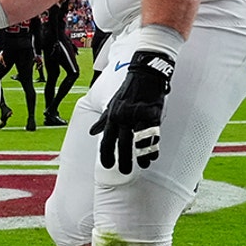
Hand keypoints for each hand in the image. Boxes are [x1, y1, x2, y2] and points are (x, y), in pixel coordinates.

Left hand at [89, 50, 174, 173]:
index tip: (107, 166)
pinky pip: (152, 133)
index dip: (106, 153)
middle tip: (124, 172)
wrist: (145, 74)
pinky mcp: (152, 113)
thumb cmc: (129, 90)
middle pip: (122, 142)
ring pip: (138, 139)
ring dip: (141, 155)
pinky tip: (153, 154)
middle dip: (123, 159)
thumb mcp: (112, 103)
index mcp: (112, 115)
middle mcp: (123, 116)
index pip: (106, 138)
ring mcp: (137, 115)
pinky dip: (153, 145)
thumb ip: (103, 119)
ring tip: (143, 166)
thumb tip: (92, 132)